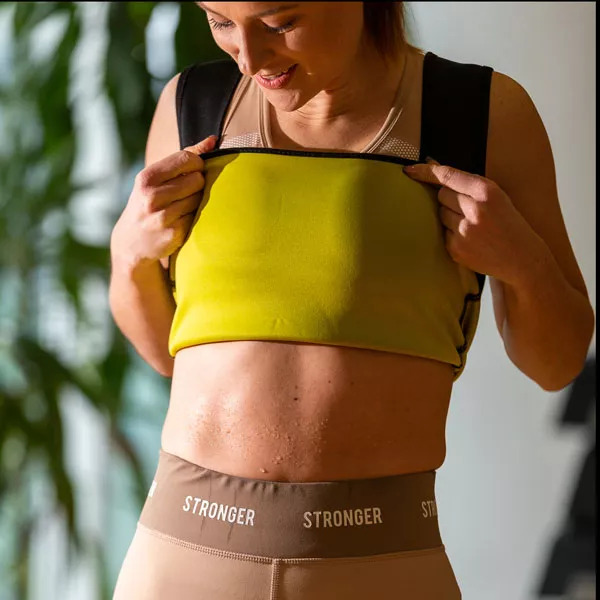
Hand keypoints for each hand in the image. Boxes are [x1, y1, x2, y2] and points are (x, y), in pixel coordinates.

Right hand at [111, 135, 217, 265]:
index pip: (186, 158)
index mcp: (147, 178)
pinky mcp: (174, 234)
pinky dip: (194, 218)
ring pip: (200, 199)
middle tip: (186, 192)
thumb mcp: (156, 179)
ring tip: (182, 207)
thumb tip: (212, 140)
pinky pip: (198, 218)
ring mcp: (163, 217)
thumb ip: (184, 157)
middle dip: (197, 184)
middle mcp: (152, 197)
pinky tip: (181, 221)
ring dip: (197, 202)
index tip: (195, 170)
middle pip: (197, 180)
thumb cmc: (149, 203)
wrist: (131, 242)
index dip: (197, 163)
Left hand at [402, 157, 544, 285]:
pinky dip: (452, 234)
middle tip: (467, 209)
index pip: (448, 176)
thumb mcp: (496, 197)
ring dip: (451, 217)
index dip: (426, 171)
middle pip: (441, 195)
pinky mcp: (456, 248)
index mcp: (486, 191)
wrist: (522, 259)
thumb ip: (467, 184)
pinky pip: (443, 233)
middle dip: (449, 199)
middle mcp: (474, 210)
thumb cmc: (509, 224)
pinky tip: (471, 240)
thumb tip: (433, 167)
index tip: (410, 170)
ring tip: (473, 226)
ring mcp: (463, 231)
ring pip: (441, 214)